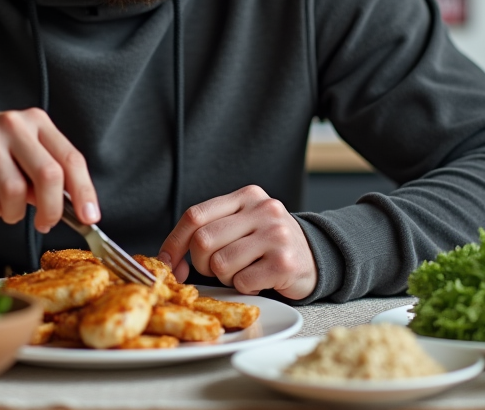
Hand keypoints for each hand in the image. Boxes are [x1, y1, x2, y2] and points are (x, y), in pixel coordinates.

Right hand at [0, 109, 99, 233]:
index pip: (70, 158)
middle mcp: (13, 124)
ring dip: (14, 212)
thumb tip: (75, 208)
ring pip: (16, 193)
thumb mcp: (25, 154)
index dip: (84, 191)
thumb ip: (49, 174)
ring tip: (5, 206)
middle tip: (46, 224)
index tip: (90, 217)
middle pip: (49, 175)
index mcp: (36, 121)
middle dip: (52, 210)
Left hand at [158, 185, 316, 299]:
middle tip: (216, 270)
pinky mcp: (284, 263)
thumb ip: (211, 229)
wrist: (317, 257)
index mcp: (246, 196)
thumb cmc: (269, 244)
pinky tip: (260, 280)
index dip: (174, 242)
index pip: (195, 215)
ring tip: (244, 271)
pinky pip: (242, 282)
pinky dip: (245, 288)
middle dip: (201, 264)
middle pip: (203, 241)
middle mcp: (263, 209)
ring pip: (221, 264)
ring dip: (226, 277)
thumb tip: (167, 260)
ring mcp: (276, 235)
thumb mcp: (245, 224)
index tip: (167, 263)